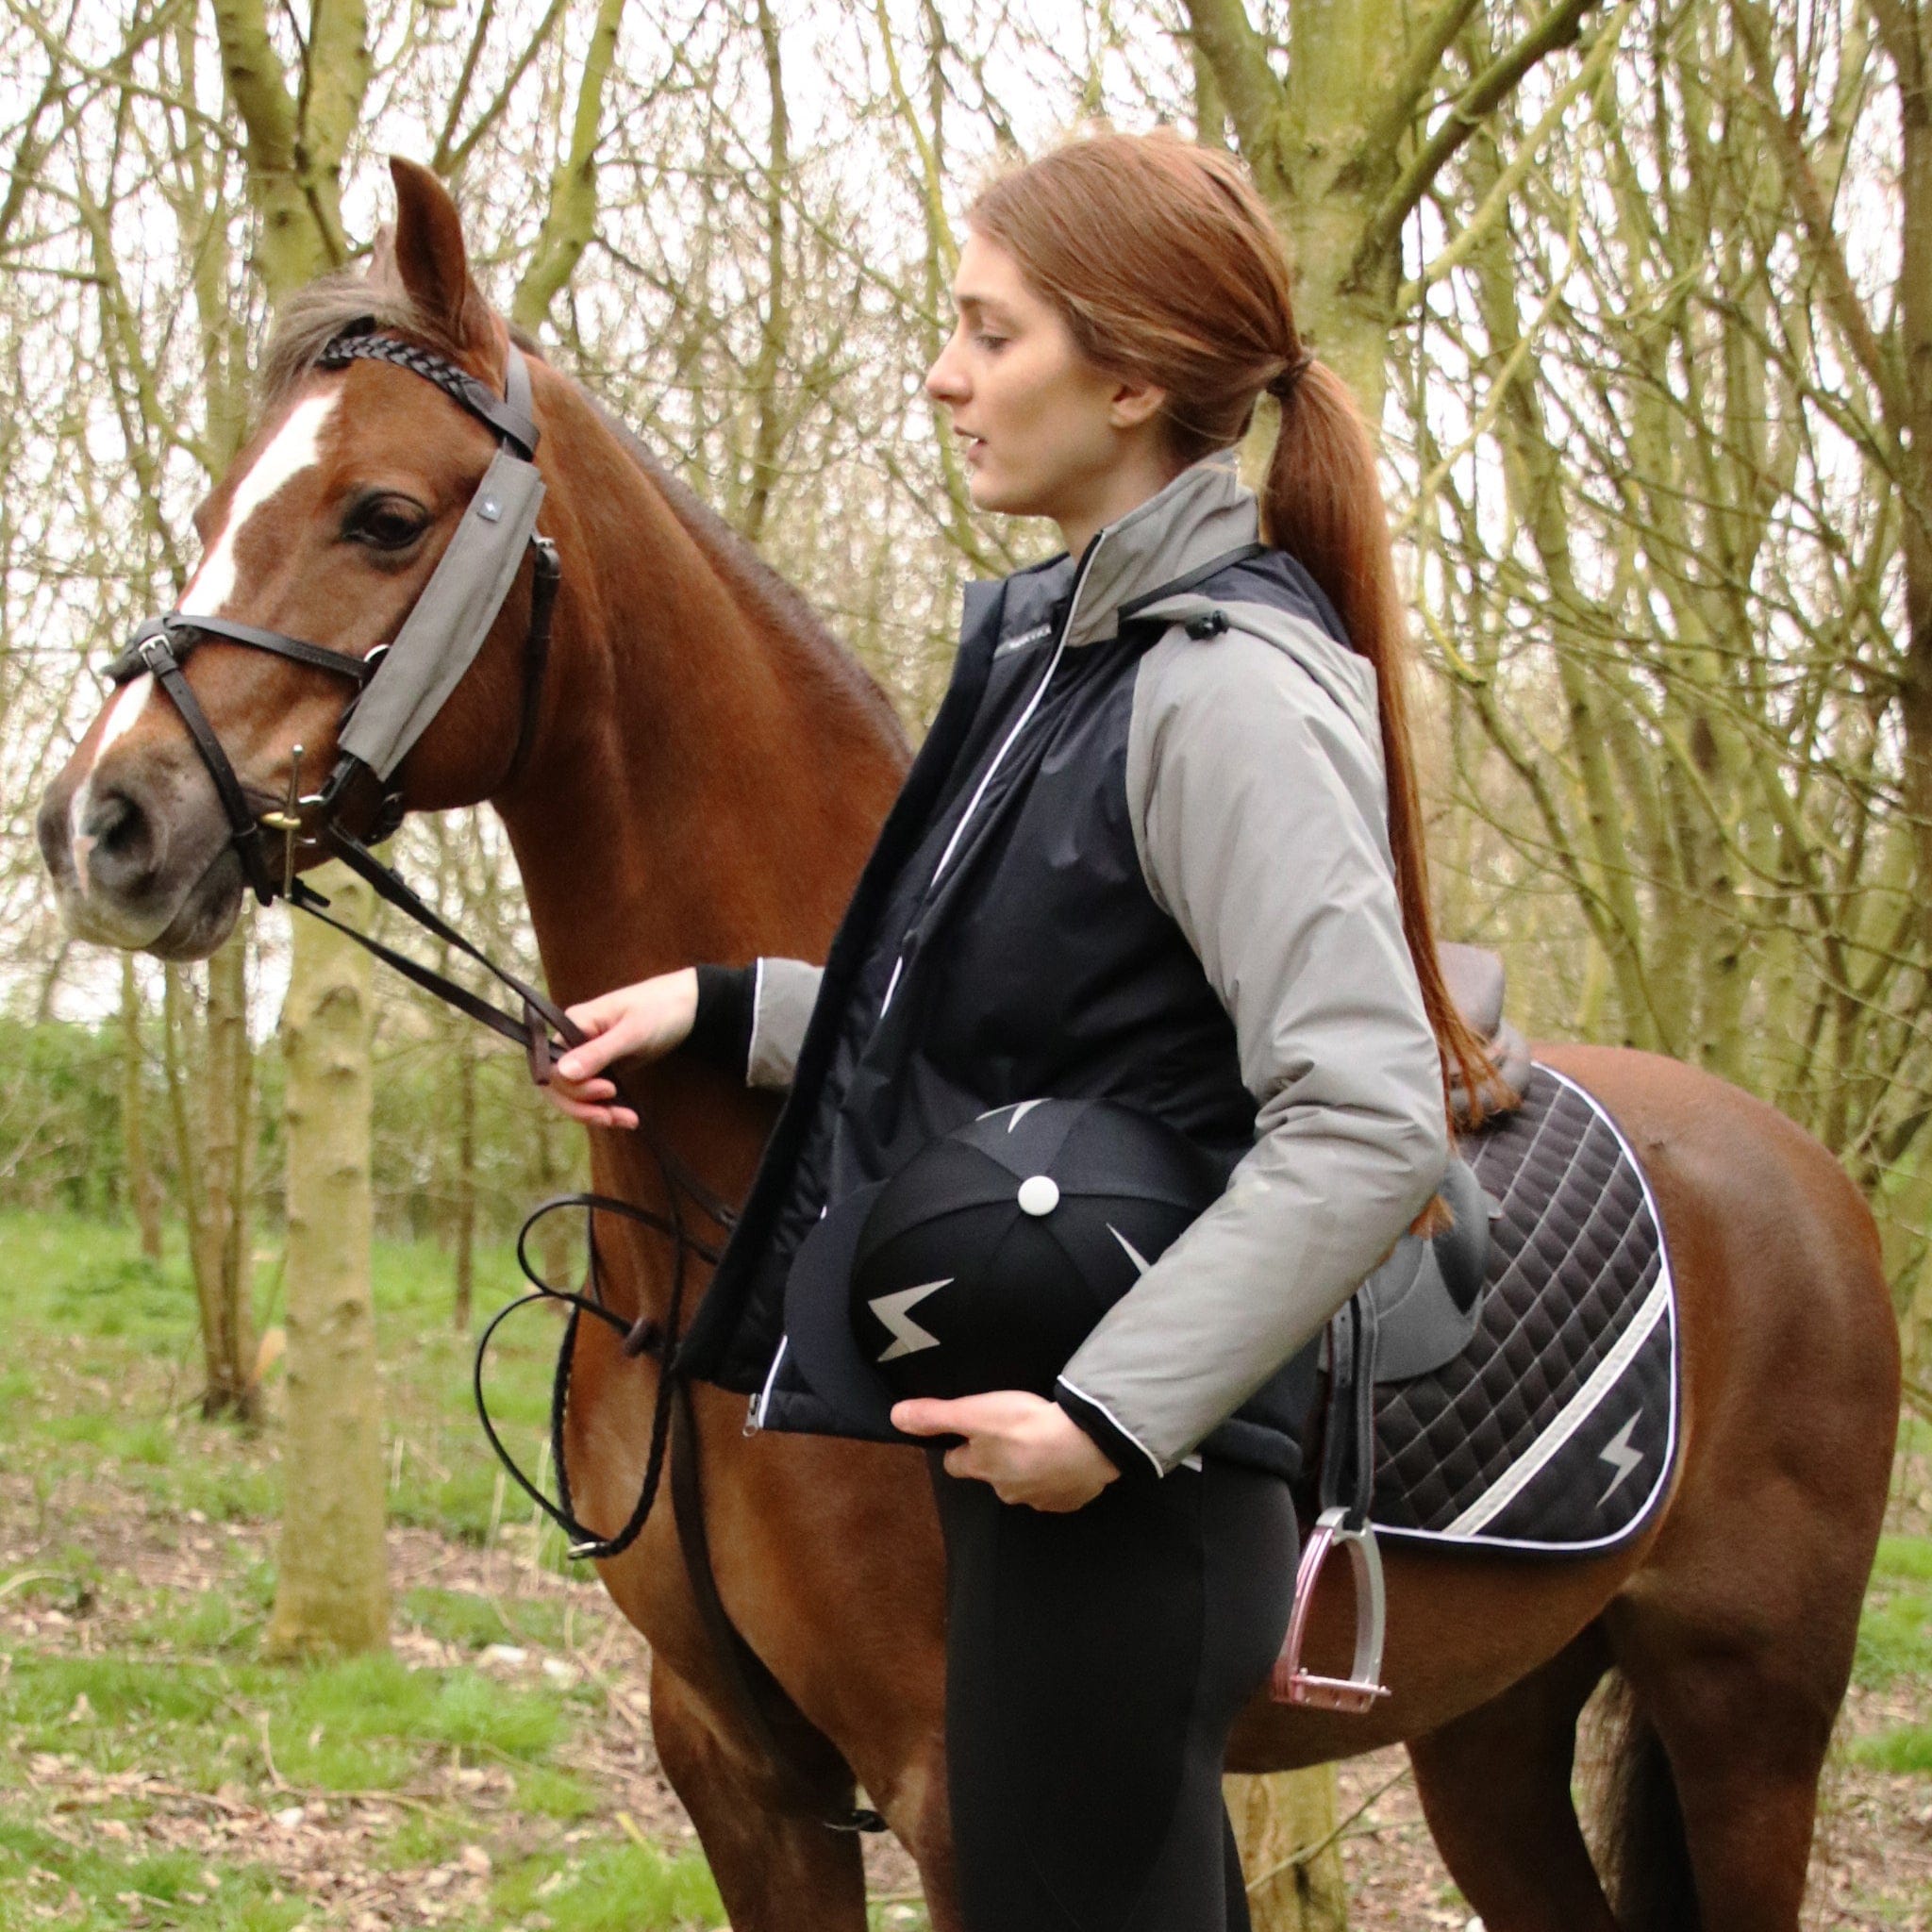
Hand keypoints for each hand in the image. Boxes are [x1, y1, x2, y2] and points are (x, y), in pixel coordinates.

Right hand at [544, 969, 699, 1128]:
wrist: (687, 1007)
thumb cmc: (659, 1010)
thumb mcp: (631, 1033)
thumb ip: (597, 1053)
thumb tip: (561, 1072)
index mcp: (574, 1024)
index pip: (552, 1065)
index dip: (571, 1086)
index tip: (606, 1090)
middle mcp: (573, 1041)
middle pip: (558, 1085)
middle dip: (582, 1106)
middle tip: (611, 1116)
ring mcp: (586, 1056)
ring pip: (574, 1094)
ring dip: (595, 1112)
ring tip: (627, 1120)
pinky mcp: (602, 1068)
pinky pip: (592, 1095)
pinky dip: (606, 1109)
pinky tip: (626, 1117)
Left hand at [890, 1389, 1120, 1511]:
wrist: (1087, 1444)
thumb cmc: (1027, 1426)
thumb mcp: (976, 1413)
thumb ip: (936, 1415)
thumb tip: (895, 1417)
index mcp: (982, 1468)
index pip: (956, 1463)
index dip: (959, 1448)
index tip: (967, 1433)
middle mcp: (1006, 1490)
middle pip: (991, 1474)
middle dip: (996, 1457)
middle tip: (1010, 1432)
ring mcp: (1039, 1498)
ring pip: (1024, 1482)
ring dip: (1028, 1466)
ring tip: (1041, 1441)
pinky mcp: (1068, 1500)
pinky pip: (1056, 1489)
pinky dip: (1057, 1476)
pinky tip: (1065, 1457)